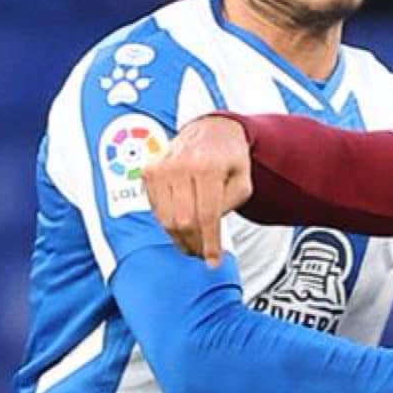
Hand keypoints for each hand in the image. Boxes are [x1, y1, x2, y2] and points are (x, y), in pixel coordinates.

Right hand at [143, 114, 253, 266]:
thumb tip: (209, 232)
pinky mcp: (149, 171)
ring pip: (166, 219)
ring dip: (180, 239)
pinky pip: (155, 209)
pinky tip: (181, 226)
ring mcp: (161, 167)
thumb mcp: (243, 182)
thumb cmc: (229, 158)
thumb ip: (228, 206)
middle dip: (195, 244)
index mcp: (207, 167)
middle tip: (203, 254)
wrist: (211, 130)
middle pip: (184, 221)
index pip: (206, 216)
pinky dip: (168, 223)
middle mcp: (180, 166)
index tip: (213, 262)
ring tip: (193, 245)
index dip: (210, 243)